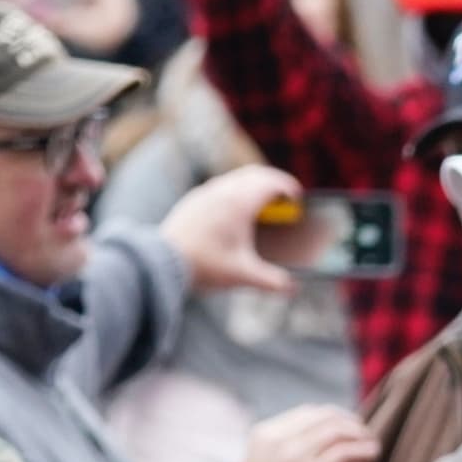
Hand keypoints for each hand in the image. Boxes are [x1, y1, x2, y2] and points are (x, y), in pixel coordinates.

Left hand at [164, 164, 309, 297]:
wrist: (163, 261)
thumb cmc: (204, 265)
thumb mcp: (242, 275)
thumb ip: (272, 281)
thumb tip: (293, 287)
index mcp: (239, 204)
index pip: (270, 182)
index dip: (288, 187)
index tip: (298, 197)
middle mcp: (222, 192)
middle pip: (254, 174)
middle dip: (274, 182)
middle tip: (285, 196)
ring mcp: (206, 193)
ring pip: (236, 178)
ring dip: (254, 185)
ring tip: (263, 203)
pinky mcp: (194, 200)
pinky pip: (220, 186)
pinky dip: (236, 191)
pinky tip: (236, 212)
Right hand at [226, 404, 380, 461]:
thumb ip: (284, 451)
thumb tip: (320, 447)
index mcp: (265, 434)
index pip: (307, 413)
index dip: (333, 417)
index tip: (348, 426)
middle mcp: (280, 440)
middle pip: (326, 417)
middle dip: (350, 423)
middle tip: (365, 435)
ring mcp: (296, 457)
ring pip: (338, 431)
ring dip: (360, 436)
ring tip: (372, 445)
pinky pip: (345, 453)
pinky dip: (363, 451)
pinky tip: (371, 456)